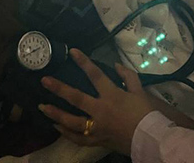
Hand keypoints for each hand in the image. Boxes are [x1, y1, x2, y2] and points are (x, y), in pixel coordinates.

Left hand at [39, 49, 156, 154]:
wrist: (151, 138)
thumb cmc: (146, 113)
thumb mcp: (139, 90)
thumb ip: (128, 76)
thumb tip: (116, 65)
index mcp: (112, 95)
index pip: (95, 75)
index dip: (84, 62)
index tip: (73, 51)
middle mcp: (101, 111)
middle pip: (76, 98)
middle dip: (59, 89)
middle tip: (44, 81)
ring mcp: (97, 128)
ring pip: (72, 122)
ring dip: (55, 114)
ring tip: (42, 107)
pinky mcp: (97, 141)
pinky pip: (78, 138)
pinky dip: (66, 133)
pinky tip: (57, 127)